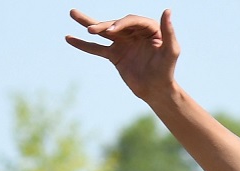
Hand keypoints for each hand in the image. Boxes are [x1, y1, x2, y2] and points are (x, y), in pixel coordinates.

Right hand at [65, 9, 179, 101]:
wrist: (156, 90)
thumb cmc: (167, 70)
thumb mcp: (171, 51)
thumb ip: (168, 31)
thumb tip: (167, 10)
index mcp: (148, 28)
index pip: (132, 21)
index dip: (122, 23)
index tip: (112, 30)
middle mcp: (134, 32)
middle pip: (115, 24)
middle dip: (103, 26)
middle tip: (92, 29)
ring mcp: (123, 43)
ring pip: (103, 31)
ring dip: (88, 23)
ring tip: (72, 12)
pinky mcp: (114, 54)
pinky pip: (96, 48)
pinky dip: (83, 44)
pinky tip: (69, 38)